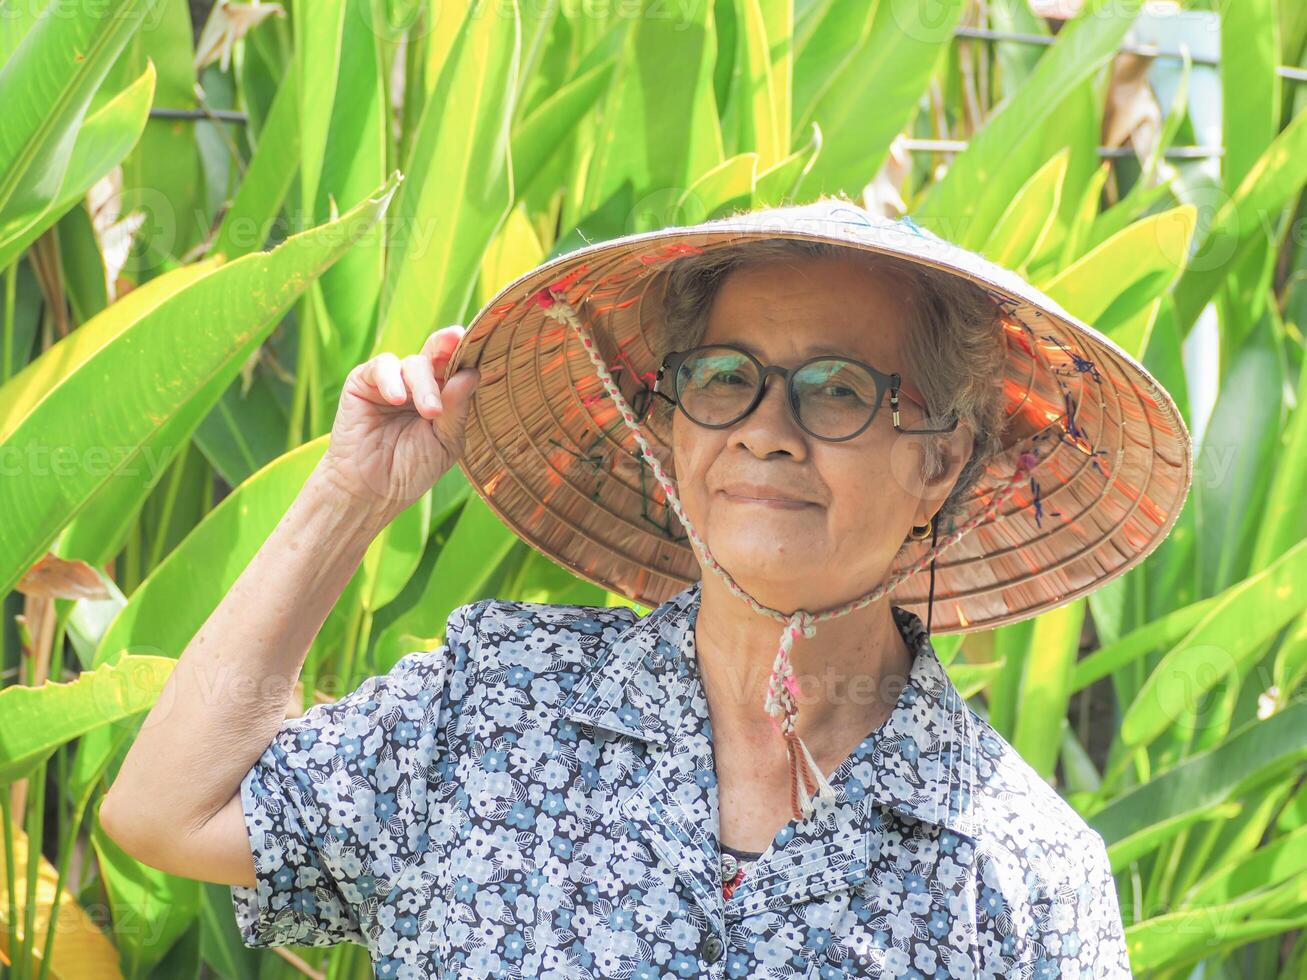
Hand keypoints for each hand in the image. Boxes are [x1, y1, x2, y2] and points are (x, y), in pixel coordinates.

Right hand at [317, 326, 479, 520]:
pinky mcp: (363, 383)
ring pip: (414, 363)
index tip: (478, 343)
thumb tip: (471, 373)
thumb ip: (457, 409)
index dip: (467, 353)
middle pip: (437, 353)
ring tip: (430, 412)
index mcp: (443, 397)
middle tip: (456, 339)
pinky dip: (392, 379)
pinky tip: (398, 400)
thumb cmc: (411, 470)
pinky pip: (381, 367)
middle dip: (447, 343)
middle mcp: (419, 385)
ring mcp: (392, 382)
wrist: (372, 491)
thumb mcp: (445, 443)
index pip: (458, 368)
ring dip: (424, 384)